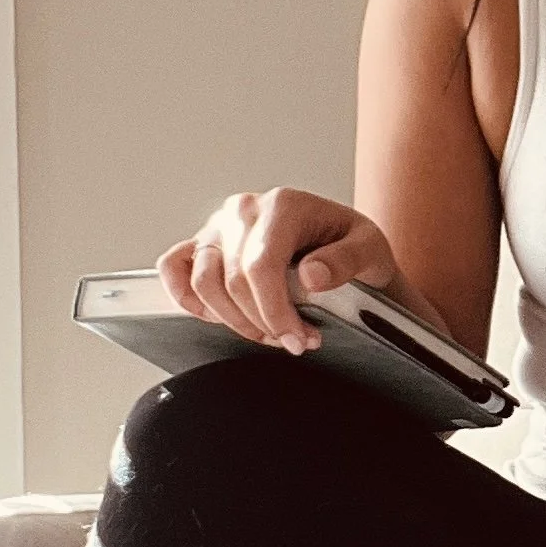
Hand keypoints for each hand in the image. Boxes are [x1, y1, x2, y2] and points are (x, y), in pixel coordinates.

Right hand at [157, 187, 397, 355]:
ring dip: (232, 320)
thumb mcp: (371, 251)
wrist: (345, 247)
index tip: (296, 340)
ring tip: (268, 332)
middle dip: (262, 322)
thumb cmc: (354, 247)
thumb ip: (346, 260)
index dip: (274, 311)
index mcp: (284, 205)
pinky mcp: (204, 243)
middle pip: (232, 281)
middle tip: (294, 341)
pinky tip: (220, 317)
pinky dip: (187, 298)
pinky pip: (174, 267)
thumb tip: (311, 276)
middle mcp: (245, 210)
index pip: (260, 266)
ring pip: (202, 282)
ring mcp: (220, 226)